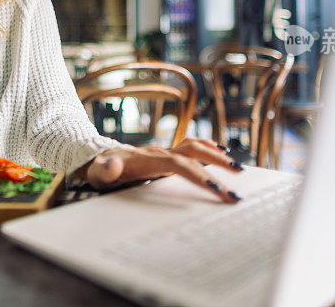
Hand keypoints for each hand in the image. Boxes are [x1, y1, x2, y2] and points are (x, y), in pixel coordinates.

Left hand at [85, 138, 243, 202]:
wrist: (96, 157)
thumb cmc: (98, 171)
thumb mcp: (96, 174)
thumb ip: (104, 170)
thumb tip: (112, 164)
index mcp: (146, 160)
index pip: (178, 164)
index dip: (198, 174)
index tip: (217, 189)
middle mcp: (159, 152)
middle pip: (192, 154)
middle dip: (216, 168)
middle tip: (237, 184)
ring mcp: (164, 151)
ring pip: (195, 147)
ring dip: (216, 155)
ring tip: (238, 169)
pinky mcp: (166, 154)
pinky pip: (191, 146)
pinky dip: (208, 147)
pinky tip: (222, 154)